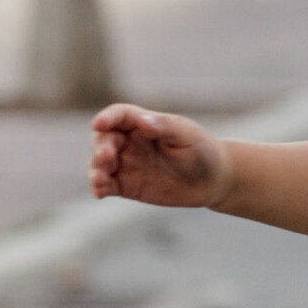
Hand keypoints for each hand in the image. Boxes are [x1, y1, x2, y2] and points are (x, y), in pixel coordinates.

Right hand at [89, 104, 230, 207]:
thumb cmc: (202, 151)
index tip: (99, 124)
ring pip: (100, 163)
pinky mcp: (126, 185)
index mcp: (144, 123)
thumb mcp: (187, 136)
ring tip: (99, 179)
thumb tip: (143, 121)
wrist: (212, 181)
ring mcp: (126, 163)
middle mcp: (130, 142)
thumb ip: (165, 127)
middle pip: (105, 139)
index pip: (120, 115)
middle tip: (106, 157)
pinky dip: (99, 187)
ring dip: (95, 169)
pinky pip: (107, 184)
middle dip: (101, 147)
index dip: (107, 118)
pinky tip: (100, 192)